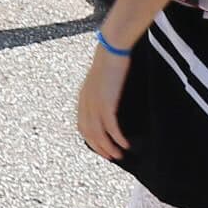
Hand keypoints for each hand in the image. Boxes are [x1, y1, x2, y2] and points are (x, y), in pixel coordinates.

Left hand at [75, 41, 130, 160]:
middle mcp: (86, 104)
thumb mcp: (103, 80)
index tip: (101, 148)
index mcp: (84, 98)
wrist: (111, 50)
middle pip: (89, 133)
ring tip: (119, 155)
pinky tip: (125, 144)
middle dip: (100, 148)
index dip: (91, 139)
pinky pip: (110, 126)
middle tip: (111, 157)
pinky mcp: (106, 102)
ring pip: (99, 133)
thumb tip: (111, 100)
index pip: (82, 126)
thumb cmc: (111, 61)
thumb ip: (103, 91)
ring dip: (109, 147)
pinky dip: (117, 138)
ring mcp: (95, 104)